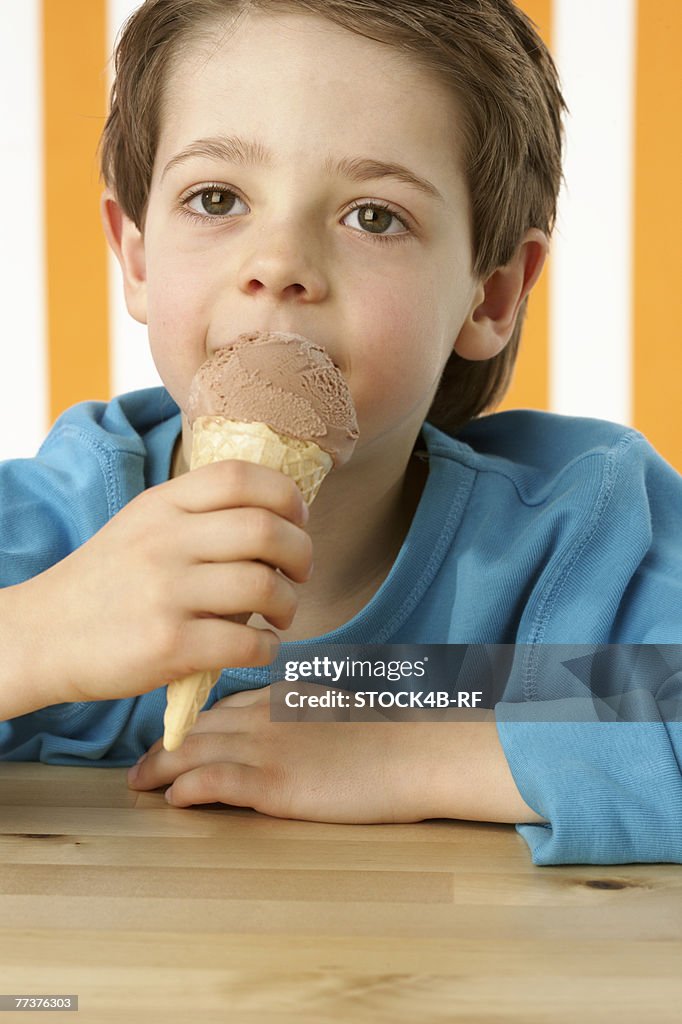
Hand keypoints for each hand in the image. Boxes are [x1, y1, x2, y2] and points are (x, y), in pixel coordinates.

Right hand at [19, 461, 311, 705]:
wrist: (42, 636)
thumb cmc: (106, 581)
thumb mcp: (143, 525)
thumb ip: (199, 514)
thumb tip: (279, 517)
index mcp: (163, 504)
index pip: (241, 476)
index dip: (286, 495)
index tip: (297, 521)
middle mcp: (165, 541)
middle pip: (266, 529)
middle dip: (302, 554)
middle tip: (299, 574)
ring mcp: (166, 594)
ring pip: (264, 586)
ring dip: (289, 604)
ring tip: (280, 614)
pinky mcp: (168, 646)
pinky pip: (246, 642)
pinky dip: (268, 647)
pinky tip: (259, 647)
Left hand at [128, 681, 471, 822]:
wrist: (419, 752)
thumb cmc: (390, 736)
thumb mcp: (338, 712)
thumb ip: (304, 714)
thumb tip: (291, 731)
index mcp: (283, 696)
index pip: (222, 707)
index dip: (190, 724)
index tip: (171, 738)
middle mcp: (267, 716)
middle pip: (199, 727)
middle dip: (164, 746)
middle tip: (138, 766)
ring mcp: (269, 748)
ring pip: (197, 751)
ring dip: (162, 768)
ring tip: (139, 783)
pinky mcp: (277, 784)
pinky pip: (217, 783)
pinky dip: (189, 789)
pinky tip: (174, 800)